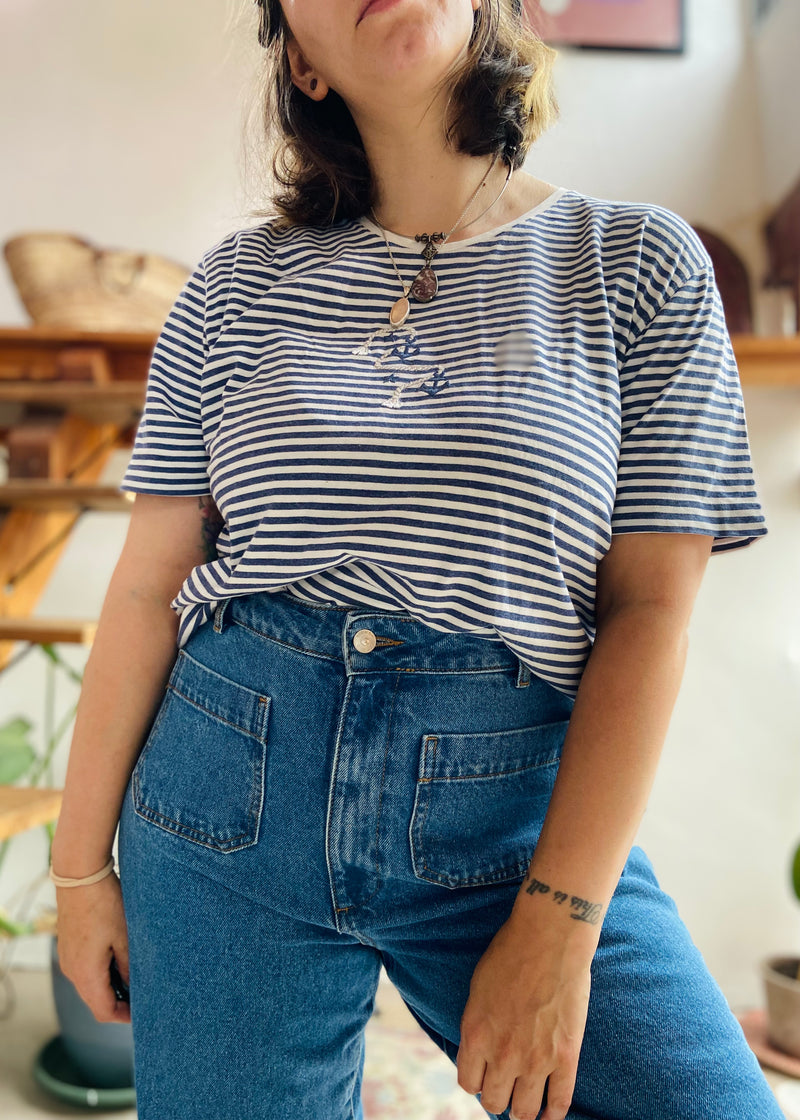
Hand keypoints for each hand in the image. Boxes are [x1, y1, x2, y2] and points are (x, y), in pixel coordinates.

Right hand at [54, 871, 130, 1024]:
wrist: (80, 875)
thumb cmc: (105, 903)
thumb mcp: (125, 937)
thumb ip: (130, 968)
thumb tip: (135, 989)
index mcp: (85, 974)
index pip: (103, 1011)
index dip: (124, 1016)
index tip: (144, 1011)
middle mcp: (72, 971)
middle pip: (96, 1000)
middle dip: (119, 1001)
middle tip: (144, 993)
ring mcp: (67, 957)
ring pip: (90, 984)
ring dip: (111, 985)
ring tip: (136, 973)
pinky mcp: (69, 945)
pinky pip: (85, 969)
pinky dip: (102, 971)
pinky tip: (120, 956)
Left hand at [456, 912, 591, 1119]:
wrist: (548, 938)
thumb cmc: (510, 953)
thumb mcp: (478, 989)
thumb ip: (477, 1024)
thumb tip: (480, 1047)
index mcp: (476, 1035)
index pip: (468, 1084)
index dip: (476, 1081)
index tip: (485, 1075)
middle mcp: (502, 1054)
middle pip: (494, 1101)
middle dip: (498, 1096)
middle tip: (506, 1087)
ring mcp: (535, 1059)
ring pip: (524, 1111)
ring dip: (522, 1111)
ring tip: (525, 1104)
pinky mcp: (566, 1056)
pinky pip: (560, 1102)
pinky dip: (553, 1115)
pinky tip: (549, 1116)